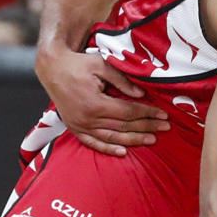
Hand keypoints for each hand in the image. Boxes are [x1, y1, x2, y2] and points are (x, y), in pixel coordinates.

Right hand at [36, 47, 170, 156]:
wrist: (51, 69)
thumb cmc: (77, 64)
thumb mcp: (101, 65)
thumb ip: (122, 80)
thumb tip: (141, 94)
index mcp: (94, 103)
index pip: (128, 112)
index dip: (147, 113)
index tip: (163, 114)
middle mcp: (87, 118)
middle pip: (123, 126)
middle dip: (146, 127)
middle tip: (165, 127)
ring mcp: (79, 126)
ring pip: (111, 137)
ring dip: (133, 140)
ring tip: (152, 140)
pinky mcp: (74, 128)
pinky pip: (92, 143)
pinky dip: (108, 148)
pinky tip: (123, 152)